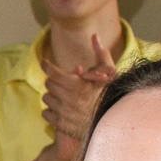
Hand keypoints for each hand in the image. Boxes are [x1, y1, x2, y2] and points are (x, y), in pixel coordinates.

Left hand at [40, 33, 116, 151]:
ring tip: (64, 96)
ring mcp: (64, 113)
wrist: (116, 124)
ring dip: (53, 95)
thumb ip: (101, 54)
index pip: (52, 72)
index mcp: (78, 85)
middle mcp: (68, 99)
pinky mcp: (62, 125)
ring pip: (46, 98)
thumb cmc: (113, 96)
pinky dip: (51, 110)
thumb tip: (94, 36)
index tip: (45, 62)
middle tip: (62, 81)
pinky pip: (45, 113)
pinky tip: (61, 109)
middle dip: (54, 80)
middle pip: (48, 84)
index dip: (47, 65)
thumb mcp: (110, 74)